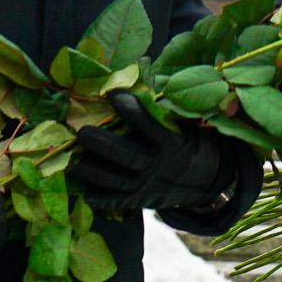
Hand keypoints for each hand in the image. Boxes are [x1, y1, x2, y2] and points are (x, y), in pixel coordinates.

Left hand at [71, 91, 234, 210]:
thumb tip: (139, 80)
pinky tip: (83, 195)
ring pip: (118, 181)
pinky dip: (101, 199)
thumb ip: (165, 112)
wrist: (209, 180)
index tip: (113, 94)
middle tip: (82, 133)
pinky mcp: (143, 200)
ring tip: (72, 163)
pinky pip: (119, 201)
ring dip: (94, 172)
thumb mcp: (188, 126)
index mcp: (175, 144)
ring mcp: (150, 186)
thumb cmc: (191, 142)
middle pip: (129, 157)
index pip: (151, 127)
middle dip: (104, 146)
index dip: (133, 111)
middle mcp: (161, 167)